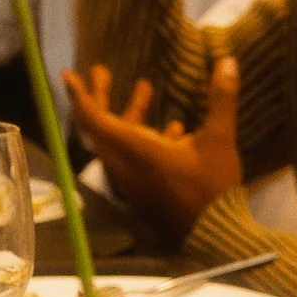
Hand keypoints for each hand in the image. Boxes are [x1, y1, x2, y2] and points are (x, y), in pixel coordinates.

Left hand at [62, 54, 242, 248]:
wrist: (216, 236)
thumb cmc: (214, 188)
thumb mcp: (220, 140)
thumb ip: (221, 99)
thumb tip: (227, 60)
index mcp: (137, 152)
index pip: (95, 121)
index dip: (81, 96)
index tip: (69, 75)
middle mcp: (127, 167)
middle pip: (101, 129)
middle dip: (101, 96)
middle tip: (103, 70)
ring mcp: (133, 182)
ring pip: (120, 142)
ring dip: (129, 114)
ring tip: (145, 87)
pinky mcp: (144, 192)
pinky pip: (134, 159)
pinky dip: (144, 138)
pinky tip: (174, 127)